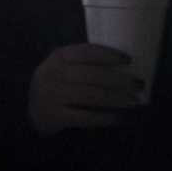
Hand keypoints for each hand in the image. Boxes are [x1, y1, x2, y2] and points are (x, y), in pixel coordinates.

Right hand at [28, 42, 143, 134]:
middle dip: (120, 80)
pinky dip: (106, 118)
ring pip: (93, 96)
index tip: (129, 60)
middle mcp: (53, 74)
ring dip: (118, 99)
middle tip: (139, 84)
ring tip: (134, 101)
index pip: (87, 52)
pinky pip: (86, 117)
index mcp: (58, 57)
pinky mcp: (54, 116)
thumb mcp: (63, 67)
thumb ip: (84, 62)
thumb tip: (126, 66)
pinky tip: (120, 118)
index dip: (109, 55)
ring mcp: (52, 96)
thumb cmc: (58, 84)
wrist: (32, 111)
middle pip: (93, 75)